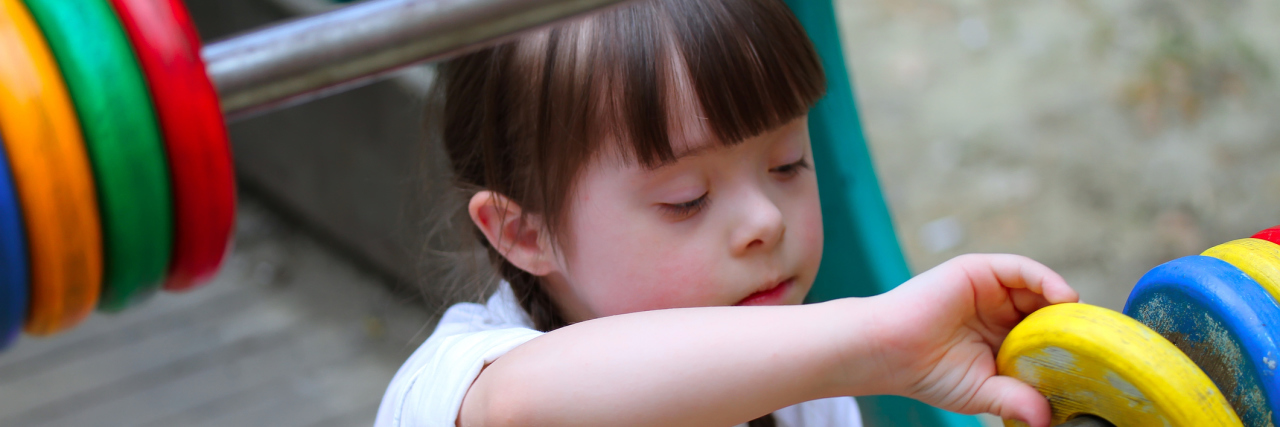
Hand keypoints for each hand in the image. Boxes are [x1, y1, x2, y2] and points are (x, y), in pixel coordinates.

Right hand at [861, 254, 1076, 426]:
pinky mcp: (979, 270)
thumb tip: (1048, 421)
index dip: (1070, 344)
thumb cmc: (927, 373)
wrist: (888, 352)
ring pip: (1039, 288)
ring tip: (1081, 323)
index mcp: (1000, 338)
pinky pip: (1022, 269)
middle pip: (1048, 310)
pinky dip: (1047, 280)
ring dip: (1065, 302)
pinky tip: (1063, 299)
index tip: (1095, 360)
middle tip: (1098, 340)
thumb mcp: (984, 392)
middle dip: (1073, 323)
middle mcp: (997, 310)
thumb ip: (1016, 400)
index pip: (1046, 335)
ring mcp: (989, 289)